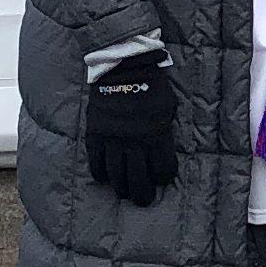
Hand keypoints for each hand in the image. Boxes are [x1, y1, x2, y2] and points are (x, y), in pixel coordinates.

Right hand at [84, 52, 177, 204]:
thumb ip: (166, 130)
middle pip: (139, 180)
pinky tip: (105, 177)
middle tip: (143, 200)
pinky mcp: (96, 135)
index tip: (161, 177)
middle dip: (142, 194)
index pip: (162, 170)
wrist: (123, 67)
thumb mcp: (169, 107)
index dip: (163, 176)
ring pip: (117, 176)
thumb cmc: (151, 85)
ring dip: (122, 188)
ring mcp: (114, 140)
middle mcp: (135, 143)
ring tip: (125, 193)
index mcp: (157, 136)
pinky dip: (101, 174)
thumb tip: (164, 148)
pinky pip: (97, 164)